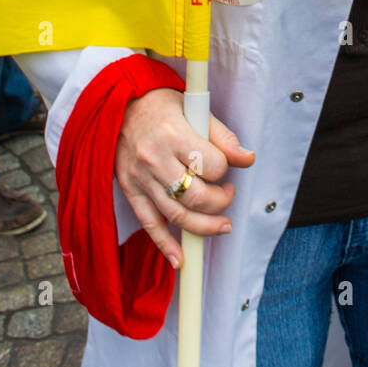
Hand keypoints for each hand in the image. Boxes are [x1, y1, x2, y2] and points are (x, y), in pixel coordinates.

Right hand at [115, 87, 254, 267]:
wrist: (119, 106)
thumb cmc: (160, 106)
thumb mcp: (194, 109)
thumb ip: (222, 136)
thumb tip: (248, 158)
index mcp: (174, 134)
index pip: (211, 165)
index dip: (225, 169)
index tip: (226, 165)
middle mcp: (155, 158)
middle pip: (196, 196)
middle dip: (221, 201)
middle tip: (229, 194)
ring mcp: (140, 178)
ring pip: (176, 215)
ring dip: (204, 227)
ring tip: (222, 226)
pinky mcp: (130, 190)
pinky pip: (149, 223)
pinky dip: (165, 245)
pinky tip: (181, 260)